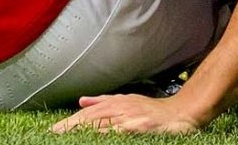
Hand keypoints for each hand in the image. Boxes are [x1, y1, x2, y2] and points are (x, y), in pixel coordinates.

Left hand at [53, 93, 206, 134]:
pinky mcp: (142, 127)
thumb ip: (103, 101)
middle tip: (54, 134)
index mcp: (116, 103)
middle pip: (91, 119)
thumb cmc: (155, 111)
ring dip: (84, 130)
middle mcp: (122, 108)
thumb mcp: (128, 101)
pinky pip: (121, 132)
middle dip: (70, 127)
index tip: (53, 131)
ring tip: (67, 136)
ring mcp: (132, 118)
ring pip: (102, 125)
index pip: (88, 115)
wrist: (184, 112)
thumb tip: (82, 101)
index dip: (69, 123)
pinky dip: (108, 134)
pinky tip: (97, 137)